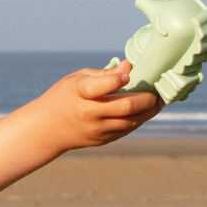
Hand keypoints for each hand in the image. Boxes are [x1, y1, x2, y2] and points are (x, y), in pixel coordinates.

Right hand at [27, 61, 164, 151]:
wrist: (47, 129)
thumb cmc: (64, 96)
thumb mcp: (77, 78)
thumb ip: (104, 74)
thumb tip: (129, 67)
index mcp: (79, 93)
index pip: (101, 87)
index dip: (117, 79)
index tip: (129, 72)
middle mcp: (89, 113)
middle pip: (125, 107)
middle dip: (146, 98)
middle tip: (156, 90)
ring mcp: (97, 129)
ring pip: (131, 121)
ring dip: (149, 111)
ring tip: (159, 101)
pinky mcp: (102, 140)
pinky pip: (127, 129)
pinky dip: (139, 119)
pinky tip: (147, 110)